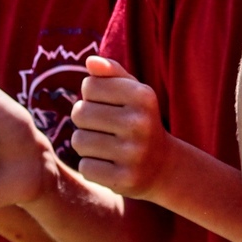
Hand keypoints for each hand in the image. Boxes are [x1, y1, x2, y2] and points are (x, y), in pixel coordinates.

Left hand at [69, 57, 171, 198]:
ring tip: (104, 145)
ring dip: (86, 144)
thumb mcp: (133, 92)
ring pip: (79, 141)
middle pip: (80, 113)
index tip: (106, 105)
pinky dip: (91, 166)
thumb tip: (90, 61)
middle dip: (84, 120)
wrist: (163, 166)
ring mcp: (134, 154)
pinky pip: (85, 167)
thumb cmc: (140, 120)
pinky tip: (108, 164)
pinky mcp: (125, 180)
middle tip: (102, 128)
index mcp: (143, 96)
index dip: (91, 96)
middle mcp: (140, 123)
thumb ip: (112, 73)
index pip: (89, 85)